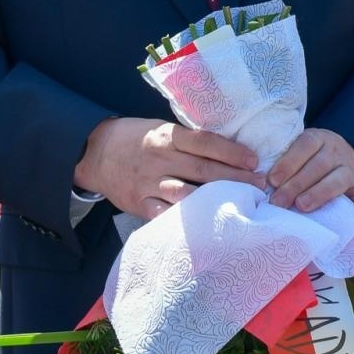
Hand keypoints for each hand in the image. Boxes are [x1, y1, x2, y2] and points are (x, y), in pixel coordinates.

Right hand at [73, 117, 262, 218]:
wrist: (93, 152)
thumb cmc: (134, 138)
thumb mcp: (159, 128)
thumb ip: (186, 139)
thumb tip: (225, 147)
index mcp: (166, 136)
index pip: (204, 142)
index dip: (231, 151)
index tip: (254, 160)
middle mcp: (160, 159)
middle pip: (203, 170)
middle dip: (235, 178)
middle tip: (260, 185)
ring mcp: (149, 183)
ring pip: (188, 194)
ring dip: (216, 201)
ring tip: (241, 206)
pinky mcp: (140, 203)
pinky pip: (166, 214)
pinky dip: (186, 220)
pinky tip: (207, 225)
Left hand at [267, 128, 353, 214]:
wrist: (344, 156)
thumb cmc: (310, 158)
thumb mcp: (300, 150)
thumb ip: (285, 161)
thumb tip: (260, 182)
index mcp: (318, 139)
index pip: (304, 145)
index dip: (288, 162)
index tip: (273, 180)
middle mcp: (335, 152)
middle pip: (318, 166)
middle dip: (296, 184)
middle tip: (278, 201)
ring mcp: (349, 170)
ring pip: (337, 180)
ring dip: (319, 193)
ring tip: (302, 206)